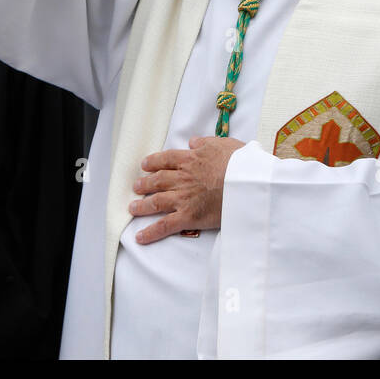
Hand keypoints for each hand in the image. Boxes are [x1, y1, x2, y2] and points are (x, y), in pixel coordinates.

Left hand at [128, 137, 245, 243]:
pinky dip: (151, 232)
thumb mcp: (223, 144)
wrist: (246, 182)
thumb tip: (192, 142)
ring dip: (142, 206)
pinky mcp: (188, 216)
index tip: (145, 164)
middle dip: (145, 184)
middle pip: (157, 181)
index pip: (166, 159)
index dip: (153, 162)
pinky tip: (140, 237)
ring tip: (133, 207)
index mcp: (190, 160)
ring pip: (156, 202)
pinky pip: (165, 225)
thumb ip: (206, 142)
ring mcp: (183, 198)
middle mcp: (182, 178)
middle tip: (137, 186)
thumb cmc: (239, 163)